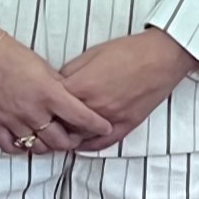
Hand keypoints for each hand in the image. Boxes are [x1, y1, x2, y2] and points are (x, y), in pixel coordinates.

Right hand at [0, 16, 116, 156]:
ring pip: (38, 147)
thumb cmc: (13, 54)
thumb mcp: (45, 68)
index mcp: (49, 94)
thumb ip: (62, 88)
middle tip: (75, 137)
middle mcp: (32, 110)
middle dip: (73, 141)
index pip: (82, 118)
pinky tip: (27, 140)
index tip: (105, 127)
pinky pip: (12, 147)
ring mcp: (12, 120)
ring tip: (52, 139)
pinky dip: (22, 147)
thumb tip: (75, 103)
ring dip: (49, 146)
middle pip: (61, 141)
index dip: (98, 126)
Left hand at [56, 30, 198, 150]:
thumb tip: (57, 84)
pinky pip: (101, 143)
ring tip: (57, 132)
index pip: (52, 103)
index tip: (38, 103)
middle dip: (52, 121)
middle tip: (43, 120)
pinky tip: (78, 144)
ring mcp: (111, 119)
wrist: (161, 58)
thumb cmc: (128, 52)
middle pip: (62, 122)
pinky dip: (87, 145)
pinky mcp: (126, 126)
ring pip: (79, 136)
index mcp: (82, 86)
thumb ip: (70, 72)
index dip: (43, 103)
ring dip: (67, 135)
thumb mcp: (91, 54)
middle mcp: (94, 106)